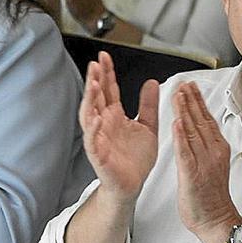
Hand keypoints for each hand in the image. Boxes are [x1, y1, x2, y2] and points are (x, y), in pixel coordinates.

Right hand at [80, 51, 158, 207]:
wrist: (132, 185)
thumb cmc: (135, 160)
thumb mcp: (148, 126)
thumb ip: (149, 105)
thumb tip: (152, 83)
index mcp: (115, 116)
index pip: (108, 90)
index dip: (106, 73)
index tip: (104, 57)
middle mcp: (104, 124)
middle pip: (96, 98)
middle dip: (95, 80)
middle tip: (95, 64)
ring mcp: (99, 138)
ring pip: (89, 115)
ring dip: (90, 100)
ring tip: (92, 84)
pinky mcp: (98, 155)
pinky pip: (93, 140)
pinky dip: (93, 129)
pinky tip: (96, 119)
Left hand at [172, 82, 239, 242]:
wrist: (216, 220)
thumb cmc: (211, 197)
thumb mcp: (212, 165)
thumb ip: (206, 146)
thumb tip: (199, 130)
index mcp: (217, 149)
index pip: (206, 119)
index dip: (198, 101)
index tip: (191, 87)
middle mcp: (212, 152)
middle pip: (200, 120)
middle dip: (191, 100)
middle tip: (183, 83)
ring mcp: (203, 162)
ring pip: (193, 131)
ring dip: (185, 110)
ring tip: (178, 94)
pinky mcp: (192, 174)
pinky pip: (186, 152)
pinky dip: (180, 136)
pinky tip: (176, 123)